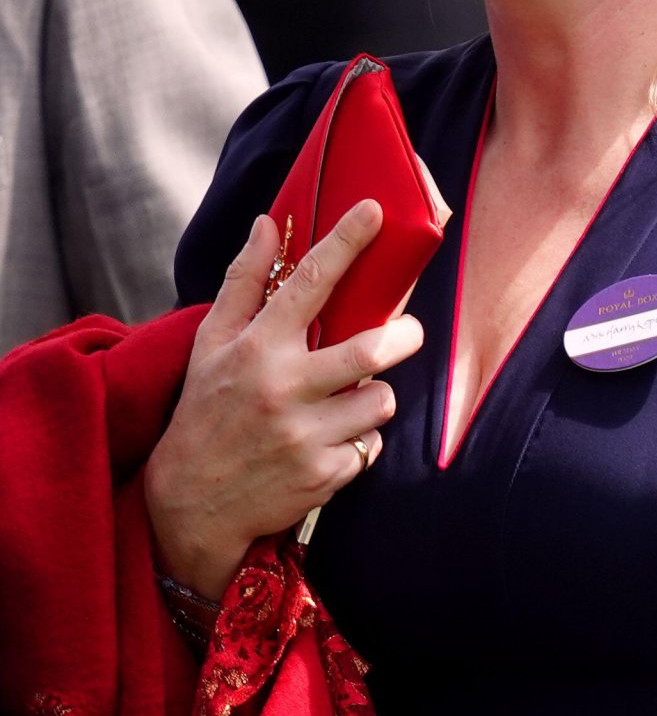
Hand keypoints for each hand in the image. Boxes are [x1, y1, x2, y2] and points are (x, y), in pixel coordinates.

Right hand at [145, 201, 422, 599]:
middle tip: (407, 332)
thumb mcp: (212, 343)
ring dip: (376, 396)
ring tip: (350, 398)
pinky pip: (371, 446)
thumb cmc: (204, 411)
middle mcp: (282, 390)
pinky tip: (330, 440)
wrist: (189, 504)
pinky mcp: (323, 476)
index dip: (346, 242)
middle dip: (403, 336)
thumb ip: (243, 282)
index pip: (308, 283)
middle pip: (369, 352)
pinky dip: (361, 439)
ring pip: (380, 401)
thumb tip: (267, 224)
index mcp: (256, 349)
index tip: (374, 211)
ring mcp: (304, 437)